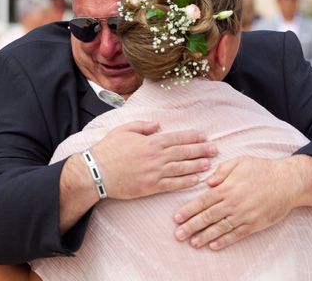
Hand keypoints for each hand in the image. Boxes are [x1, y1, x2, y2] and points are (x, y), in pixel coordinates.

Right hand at [91, 120, 216, 199]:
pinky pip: (172, 185)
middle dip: (201, 150)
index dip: (192, 137)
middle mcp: (156, 157)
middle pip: (183, 152)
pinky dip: (186, 182)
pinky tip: (196, 180)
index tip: (203, 136)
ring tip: (210, 164)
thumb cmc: (108, 150)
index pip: (176, 138)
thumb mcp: (123, 130)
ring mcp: (155, 173)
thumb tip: (157, 125)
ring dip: (197, 166)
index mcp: (150, 142)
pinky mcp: (151, 187)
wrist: (97, 172)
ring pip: (181, 168)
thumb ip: (142, 126)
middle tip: (215, 149)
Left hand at [173, 155, 311, 250]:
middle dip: (191, 226)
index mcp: (227, 187)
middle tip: (178, 235)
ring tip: (192, 243)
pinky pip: (237, 234)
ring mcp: (244, 215)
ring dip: (205, 236)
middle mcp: (233, 203)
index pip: (203, 201)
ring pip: (220, 228)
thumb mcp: (240, 162)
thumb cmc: (261, 169)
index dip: (188, 210)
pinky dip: (225, 241)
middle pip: (208, 217)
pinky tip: (213, 245)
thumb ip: (222, 171)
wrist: (288, 181)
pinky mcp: (255, 224)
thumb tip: (207, 182)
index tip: (176, 218)